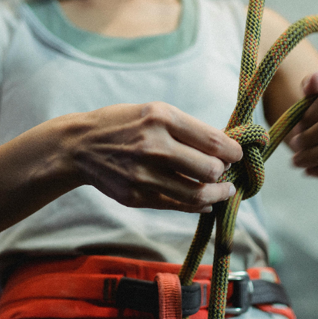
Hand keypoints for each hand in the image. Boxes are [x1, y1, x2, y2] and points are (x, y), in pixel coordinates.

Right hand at [66, 102, 242, 212]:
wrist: (79, 147)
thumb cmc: (122, 125)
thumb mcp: (152, 112)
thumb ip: (186, 129)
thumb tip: (225, 147)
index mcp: (161, 118)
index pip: (213, 141)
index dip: (234, 151)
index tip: (238, 154)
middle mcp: (154, 146)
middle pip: (210, 169)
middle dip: (225, 172)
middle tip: (226, 172)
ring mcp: (144, 174)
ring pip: (197, 194)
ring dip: (217, 194)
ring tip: (223, 191)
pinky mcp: (137, 196)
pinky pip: (178, 206)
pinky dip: (198, 206)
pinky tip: (205, 202)